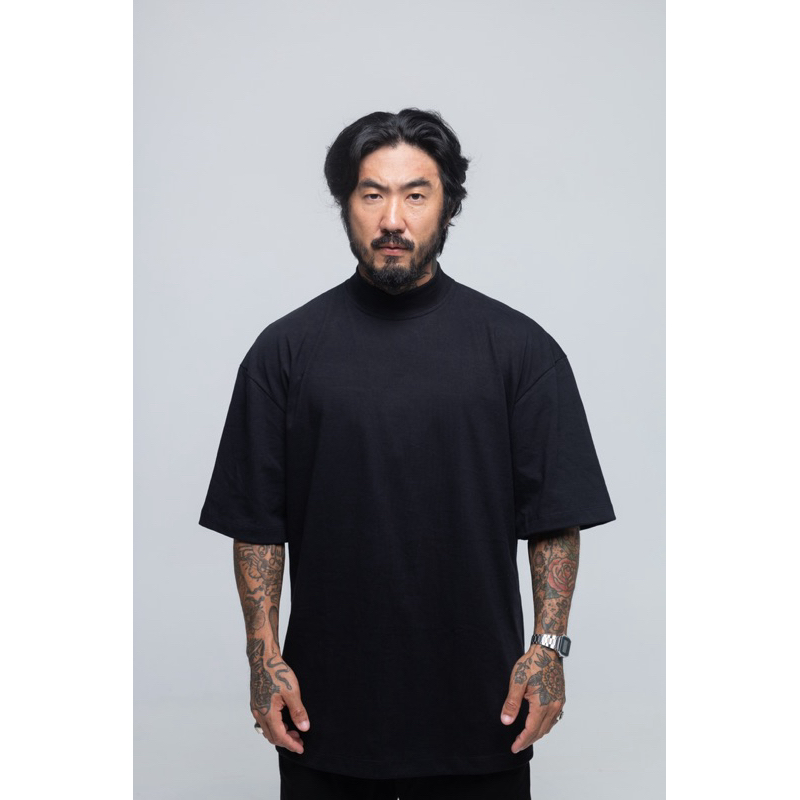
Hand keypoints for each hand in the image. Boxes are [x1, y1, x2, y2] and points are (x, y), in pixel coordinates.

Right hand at [247, 638, 309, 753]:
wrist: (263, 659)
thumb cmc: (278, 673)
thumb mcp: (292, 692)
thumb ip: (298, 712)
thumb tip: (304, 728)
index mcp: (267, 713)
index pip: (279, 737)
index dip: (291, 744)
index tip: (301, 748)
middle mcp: (259, 714)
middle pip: (272, 736)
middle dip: (286, 741)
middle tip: (300, 740)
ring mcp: (255, 709)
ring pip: (267, 730)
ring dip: (280, 734)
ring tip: (294, 730)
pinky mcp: (255, 704)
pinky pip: (264, 722)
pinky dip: (275, 726)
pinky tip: (284, 721)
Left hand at [500, 644, 564, 752]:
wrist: (548, 650)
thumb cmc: (532, 663)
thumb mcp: (517, 681)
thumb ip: (512, 703)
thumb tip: (506, 721)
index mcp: (542, 705)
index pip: (531, 730)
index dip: (522, 741)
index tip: (513, 748)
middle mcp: (553, 706)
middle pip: (541, 731)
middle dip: (528, 740)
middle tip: (517, 746)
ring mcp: (559, 703)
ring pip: (548, 726)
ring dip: (537, 734)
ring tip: (525, 737)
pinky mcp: (560, 698)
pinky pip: (554, 719)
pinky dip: (545, 726)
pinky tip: (538, 724)